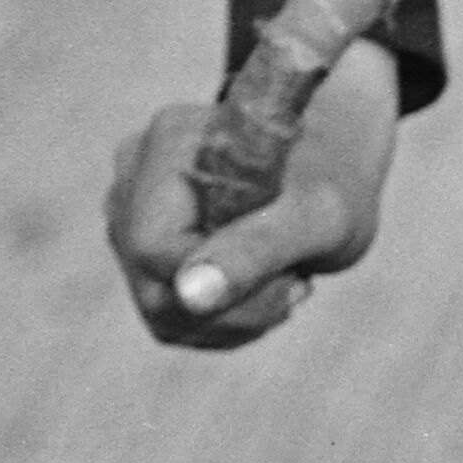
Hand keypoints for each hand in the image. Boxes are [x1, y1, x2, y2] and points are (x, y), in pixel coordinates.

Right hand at [109, 37, 396, 349]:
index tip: (288, 276)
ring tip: (284, 280)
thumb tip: (191, 296)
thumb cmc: (333, 181)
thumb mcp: (317, 216)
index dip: (222, 283)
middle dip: (238, 306)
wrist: (330, 173)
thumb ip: (255, 249)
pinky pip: (172, 319)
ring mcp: (130, 217)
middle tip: (296, 283)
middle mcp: (134, 177)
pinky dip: (227, 321)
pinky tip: (261, 287)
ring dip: (238, 317)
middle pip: (154, 288)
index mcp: (168, 142)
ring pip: (162, 313)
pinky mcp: (141, 255)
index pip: (155, 248)